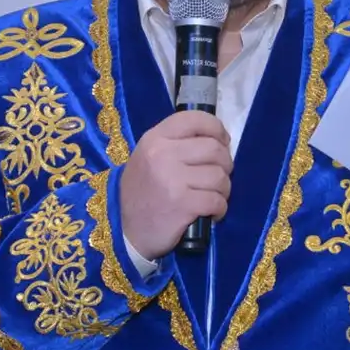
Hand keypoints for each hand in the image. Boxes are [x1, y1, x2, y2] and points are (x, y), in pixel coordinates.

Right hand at [119, 111, 232, 260]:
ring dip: (223, 189)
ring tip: (213, 197)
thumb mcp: (148, 157)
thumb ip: (176, 143)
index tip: (222, 142)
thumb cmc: (142, 191)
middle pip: (214, 149)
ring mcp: (173, 180)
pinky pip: (217, 200)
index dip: (216, 129)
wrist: (124, 230)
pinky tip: (212, 213)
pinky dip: (220, 208)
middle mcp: (163, 154)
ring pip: (219, 176)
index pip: (195, 119)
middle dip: (225, 164)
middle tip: (218, 177)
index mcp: (154, 139)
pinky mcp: (182, 204)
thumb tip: (217, 141)